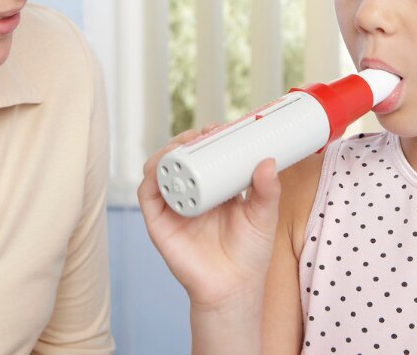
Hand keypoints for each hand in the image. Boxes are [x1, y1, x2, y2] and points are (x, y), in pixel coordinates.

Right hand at [137, 127, 280, 310]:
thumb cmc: (249, 254)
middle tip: (203, 133)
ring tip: (184, 145)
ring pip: (160, 169)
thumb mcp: (263, 216)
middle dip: (187, 140)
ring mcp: (172, 206)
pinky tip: (164, 167)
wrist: (233, 289)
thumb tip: (269, 161)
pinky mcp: (158, 222)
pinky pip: (147, 193)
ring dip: (168, 152)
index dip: (207, 138)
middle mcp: (190, 194)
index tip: (219, 127)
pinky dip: (151, 176)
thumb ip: (268, 191)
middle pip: (180, 158)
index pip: (204, 156)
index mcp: (213, 189)